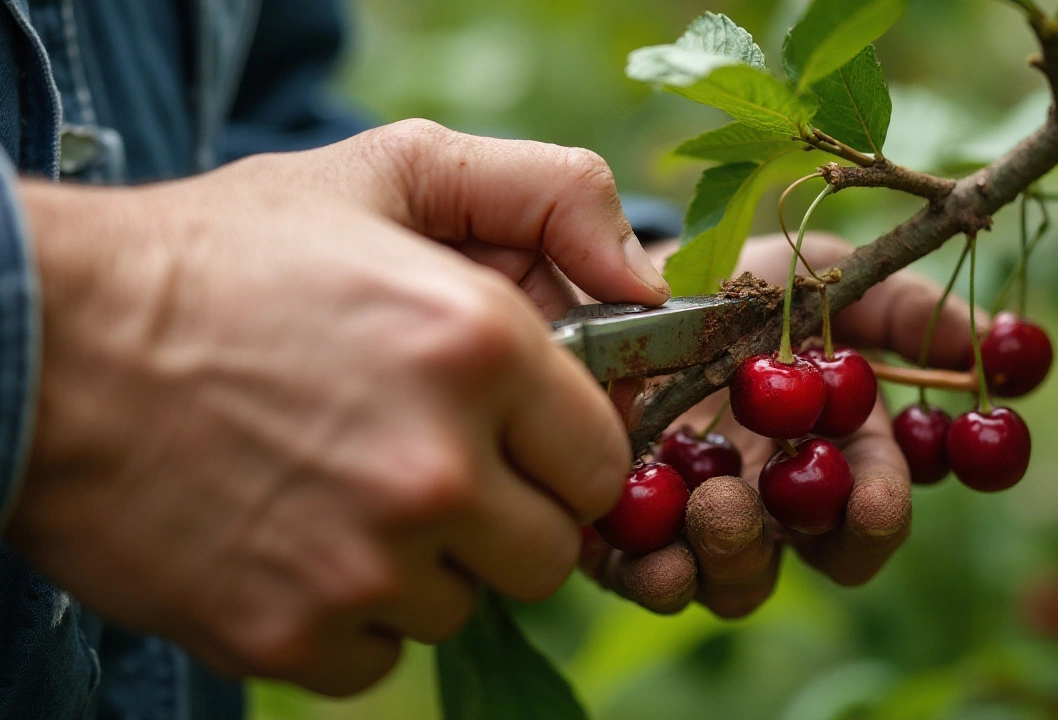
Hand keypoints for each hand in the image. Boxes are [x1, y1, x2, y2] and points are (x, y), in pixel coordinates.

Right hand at [5, 120, 667, 694]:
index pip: (604, 460)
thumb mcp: (391, 171)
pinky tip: (298, 540)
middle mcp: (436, 466)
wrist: (51, 342)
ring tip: (345, 490)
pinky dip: (350, 615)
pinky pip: (380, 655)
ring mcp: (362, 561)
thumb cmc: (231, 258)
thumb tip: (644, 278)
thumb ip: (546, 194)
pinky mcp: (288, 633)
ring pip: (464, 607)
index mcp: (478, 347)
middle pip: (548, 551)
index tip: (516, 437)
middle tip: (429, 465)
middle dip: (505, 514)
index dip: (562, 449)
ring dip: (424, 564)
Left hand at [581, 233, 986, 616]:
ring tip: (713, 501)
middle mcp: (781, 501)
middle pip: (816, 557)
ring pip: (736, 581)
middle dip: (810, 544)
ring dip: (732, 554)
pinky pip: (646, 576)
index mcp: (835, 451)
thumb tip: (995, 340)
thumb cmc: (742, 286)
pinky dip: (650, 571)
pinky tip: (647, 548)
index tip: (878, 501)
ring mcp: (707, 525)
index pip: (873, 506)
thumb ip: (904, 309)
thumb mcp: (823, 277)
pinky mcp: (633, 539)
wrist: (634, 289)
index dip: (881, 512)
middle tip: (799, 501)